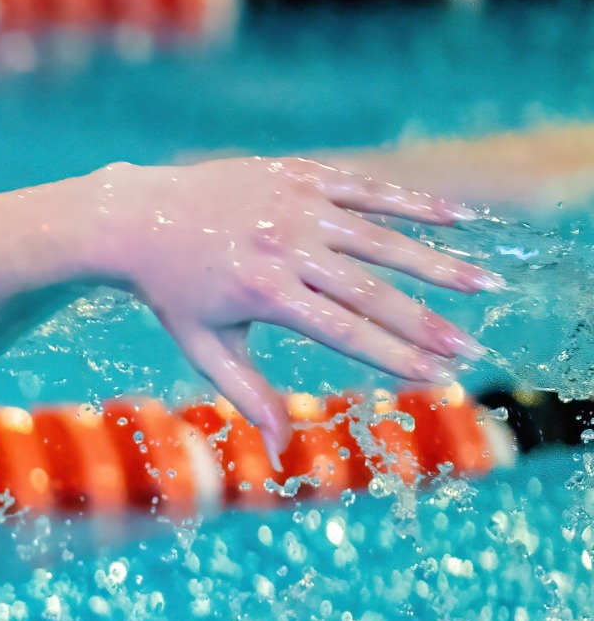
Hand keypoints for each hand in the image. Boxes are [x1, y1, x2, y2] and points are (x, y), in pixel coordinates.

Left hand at [87, 157, 501, 456]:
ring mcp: (294, 206)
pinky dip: (411, 203)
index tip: (436, 376)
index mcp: (263, 292)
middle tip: (471, 348)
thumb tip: (281, 446)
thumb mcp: (202, 347)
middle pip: (370, 289)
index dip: (393, 356)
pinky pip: (365, 188)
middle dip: (425, 322)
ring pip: (379, 236)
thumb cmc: (172, 292)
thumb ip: (245, 392)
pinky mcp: (298, 174)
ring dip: (436, 261)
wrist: (137, 218)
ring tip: (484, 283)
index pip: (343, 331)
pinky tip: (458, 219)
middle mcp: (283, 246)